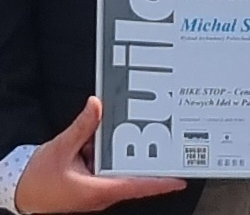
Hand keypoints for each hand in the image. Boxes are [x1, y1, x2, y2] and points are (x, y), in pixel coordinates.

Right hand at [15, 96, 185, 213]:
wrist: (21, 191)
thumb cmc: (38, 181)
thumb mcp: (60, 150)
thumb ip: (81, 128)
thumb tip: (97, 106)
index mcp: (98, 190)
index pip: (136, 185)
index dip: (160, 182)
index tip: (180, 178)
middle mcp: (103, 190)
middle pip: (134, 172)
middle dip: (151, 156)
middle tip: (171, 138)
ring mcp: (98, 185)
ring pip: (121, 164)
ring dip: (128, 147)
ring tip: (142, 123)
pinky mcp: (93, 179)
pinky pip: (108, 162)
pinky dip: (111, 147)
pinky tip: (110, 129)